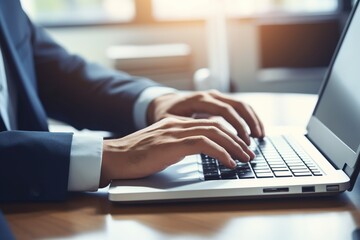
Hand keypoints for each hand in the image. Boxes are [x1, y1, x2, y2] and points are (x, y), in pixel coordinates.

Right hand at [99, 117, 254, 186]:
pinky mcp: (172, 144)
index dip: (228, 134)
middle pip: (216, 126)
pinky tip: (229, 162)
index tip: (240, 146)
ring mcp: (175, 132)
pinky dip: (220, 153)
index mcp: (176, 123)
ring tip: (245, 158)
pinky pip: (203, 144)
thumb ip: (179, 143)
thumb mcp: (162, 145)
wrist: (115, 156)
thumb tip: (199, 150)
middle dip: (237, 139)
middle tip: (249, 153)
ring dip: (233, 146)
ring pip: (213, 133)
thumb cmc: (136, 155)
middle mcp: (178, 124)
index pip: (209, 123)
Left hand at [147, 90, 264, 144]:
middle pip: (237, 106)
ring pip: (241, 105)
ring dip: (252, 120)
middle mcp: (210, 95)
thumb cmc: (165, 114)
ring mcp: (215, 97)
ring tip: (260, 136)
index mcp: (200, 99)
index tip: (243, 142)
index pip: (225, 111)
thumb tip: (203, 139)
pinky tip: (252, 130)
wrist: (162, 103)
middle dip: (248, 124)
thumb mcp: (170, 121)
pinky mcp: (218, 102)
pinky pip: (237, 107)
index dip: (236, 127)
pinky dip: (247, 118)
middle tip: (254, 143)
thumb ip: (186, 127)